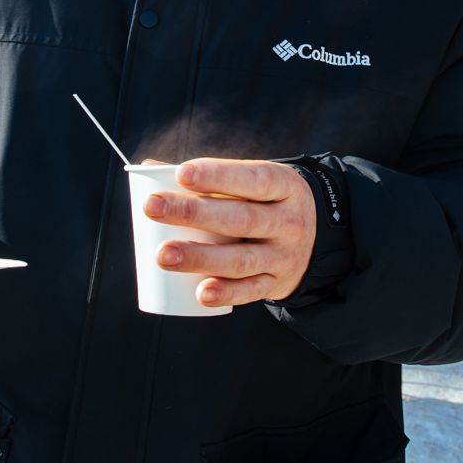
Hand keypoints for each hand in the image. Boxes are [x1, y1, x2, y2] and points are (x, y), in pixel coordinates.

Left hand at [143, 158, 315, 306]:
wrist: (316, 238)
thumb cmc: (265, 203)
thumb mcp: (254, 183)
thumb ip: (209, 177)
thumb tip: (147, 169)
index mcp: (284, 186)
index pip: (253, 179)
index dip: (217, 176)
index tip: (180, 174)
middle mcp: (289, 221)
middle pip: (240, 218)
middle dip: (193, 213)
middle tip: (152, 208)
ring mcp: (284, 256)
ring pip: (241, 259)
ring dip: (200, 257)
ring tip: (162, 255)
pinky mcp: (276, 284)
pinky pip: (250, 291)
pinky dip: (226, 293)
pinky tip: (200, 293)